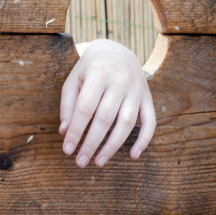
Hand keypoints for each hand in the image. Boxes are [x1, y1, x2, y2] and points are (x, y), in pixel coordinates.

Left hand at [58, 39, 155, 166]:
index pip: (85, 108)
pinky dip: (144, 140)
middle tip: (80, 162)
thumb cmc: (90, 70)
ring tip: (99, 162)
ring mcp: (137, 90)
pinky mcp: (148, 97)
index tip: (67, 150)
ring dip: (113, 146)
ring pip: (127, 123)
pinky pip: (150, 121)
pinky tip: (133, 156)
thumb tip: (64, 132)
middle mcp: (120, 81)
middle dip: (91, 143)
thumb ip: (68, 105)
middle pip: (105, 119)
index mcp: (98, 74)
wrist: (117, 51)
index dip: (76, 131)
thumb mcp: (74, 80)